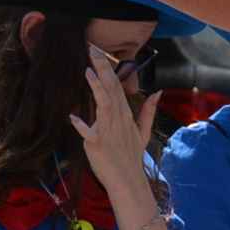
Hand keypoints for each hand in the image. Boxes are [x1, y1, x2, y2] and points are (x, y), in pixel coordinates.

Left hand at [70, 50, 160, 214]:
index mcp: (125, 115)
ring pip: (103, 105)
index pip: (117, 86)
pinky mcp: (97, 143)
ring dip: (96, 88)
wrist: (128, 180)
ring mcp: (108, 130)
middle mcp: (117, 119)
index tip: (99, 52)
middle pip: (110, 90)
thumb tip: (157, 92)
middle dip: (102, 69)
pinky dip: (81, 125)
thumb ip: (148, 111)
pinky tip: (72, 117)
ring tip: (88, 71)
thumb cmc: (130, 156)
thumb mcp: (142, 132)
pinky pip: (89, 133)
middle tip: (92, 49)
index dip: (108, 68)